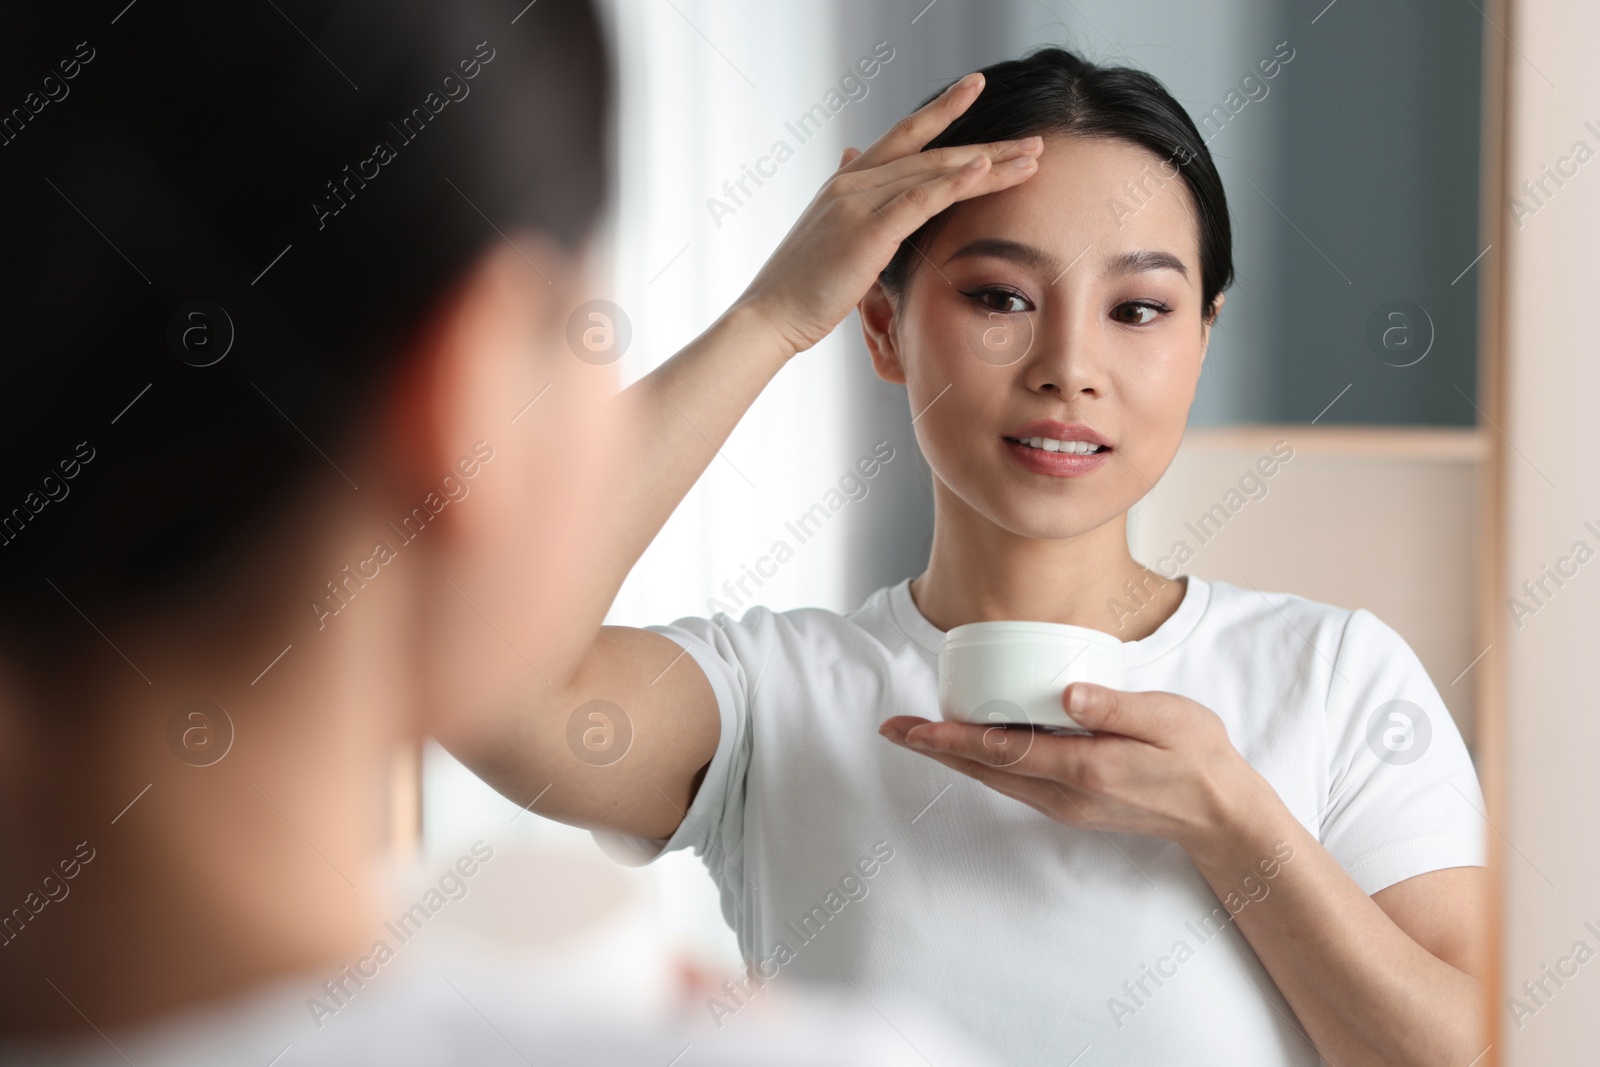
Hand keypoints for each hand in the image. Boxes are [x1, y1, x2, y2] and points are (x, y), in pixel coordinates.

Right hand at [734, 71, 1043, 355]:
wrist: (769, 316)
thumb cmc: (800, 287)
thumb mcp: (828, 234)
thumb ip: (848, 199)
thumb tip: (851, 160)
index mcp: (847, 182)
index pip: (904, 136)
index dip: (942, 110)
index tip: (975, 88)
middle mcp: (854, 182)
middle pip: (933, 154)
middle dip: (988, 147)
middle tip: (1034, 143)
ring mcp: (859, 202)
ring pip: (935, 172)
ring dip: (989, 164)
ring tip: (1031, 159)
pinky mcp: (867, 230)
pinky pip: (919, 200)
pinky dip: (955, 183)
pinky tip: (985, 170)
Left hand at [879, 683, 1272, 860]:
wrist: (1220, 814)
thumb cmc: (1198, 757)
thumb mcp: (1167, 719)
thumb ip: (1116, 706)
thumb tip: (1068, 692)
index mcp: (1085, 767)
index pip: (1003, 749)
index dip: (953, 737)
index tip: (913, 726)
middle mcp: (1066, 793)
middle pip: (985, 769)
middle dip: (936, 748)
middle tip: (893, 729)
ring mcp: (1066, 804)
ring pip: (996, 779)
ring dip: (955, 756)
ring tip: (919, 734)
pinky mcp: (1071, 805)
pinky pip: (1015, 782)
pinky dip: (984, 763)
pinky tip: (972, 745)